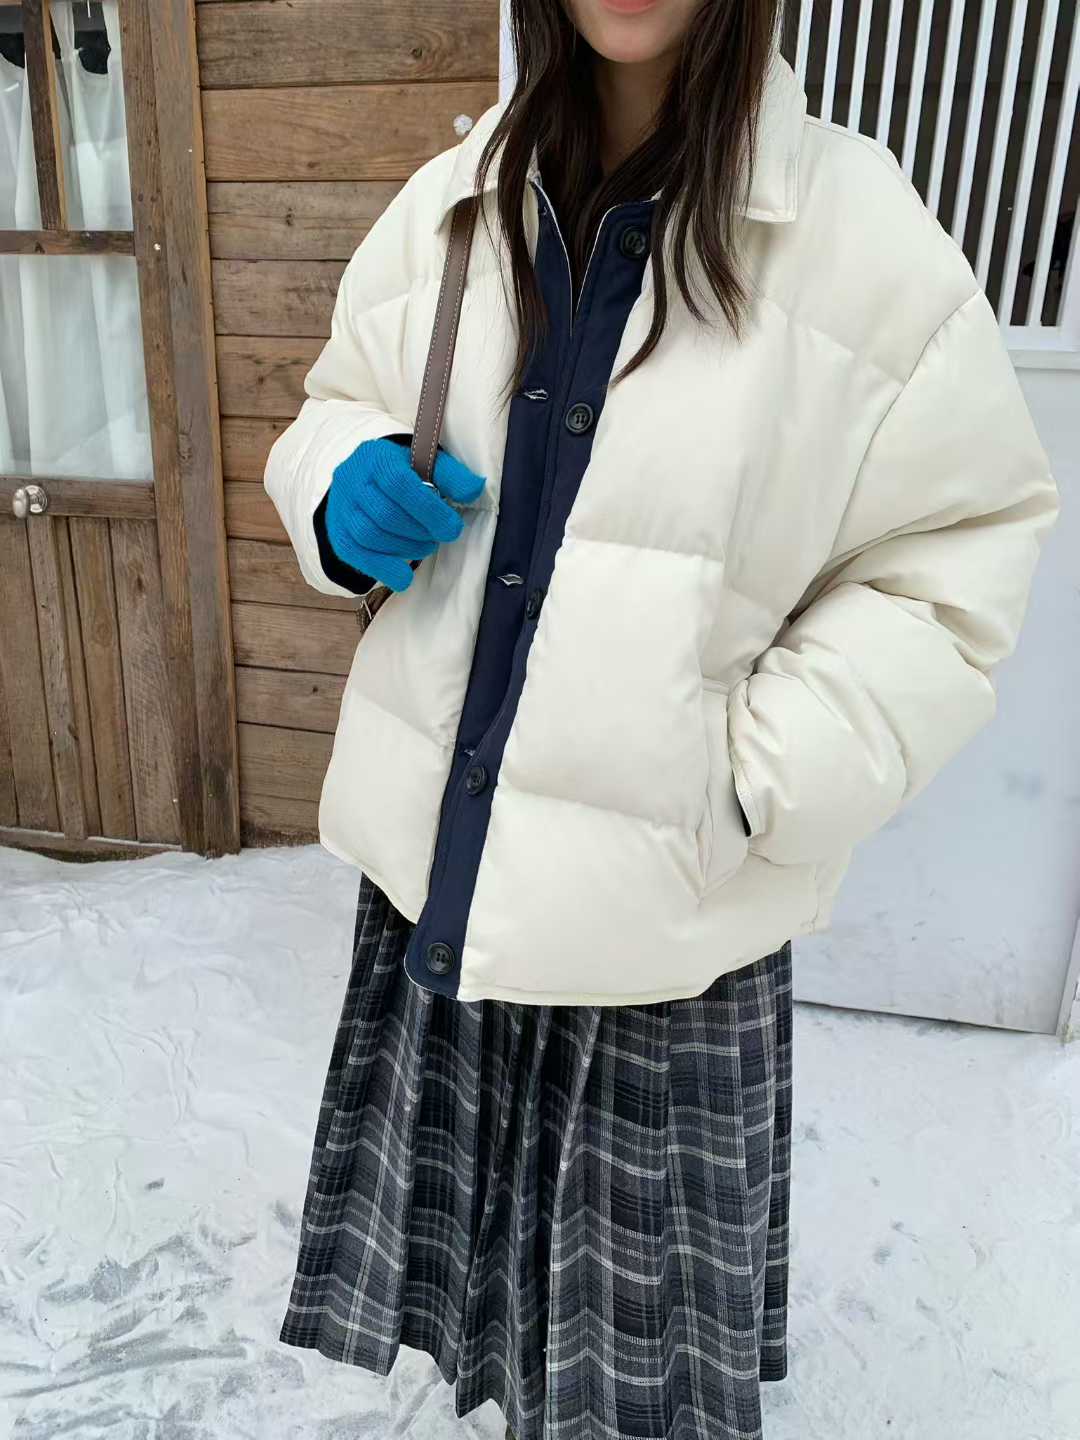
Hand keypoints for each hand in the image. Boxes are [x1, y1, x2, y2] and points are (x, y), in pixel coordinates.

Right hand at [325, 436, 485, 591]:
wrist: (361, 482)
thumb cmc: (401, 473)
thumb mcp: (426, 463)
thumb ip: (451, 475)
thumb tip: (475, 488)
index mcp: (376, 457)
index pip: (399, 483)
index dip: (429, 510)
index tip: (452, 527)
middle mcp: (352, 480)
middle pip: (386, 514)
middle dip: (420, 532)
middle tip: (438, 536)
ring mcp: (342, 509)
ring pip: (371, 536)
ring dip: (406, 548)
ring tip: (424, 546)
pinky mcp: (339, 535)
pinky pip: (358, 557)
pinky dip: (386, 569)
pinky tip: (405, 574)